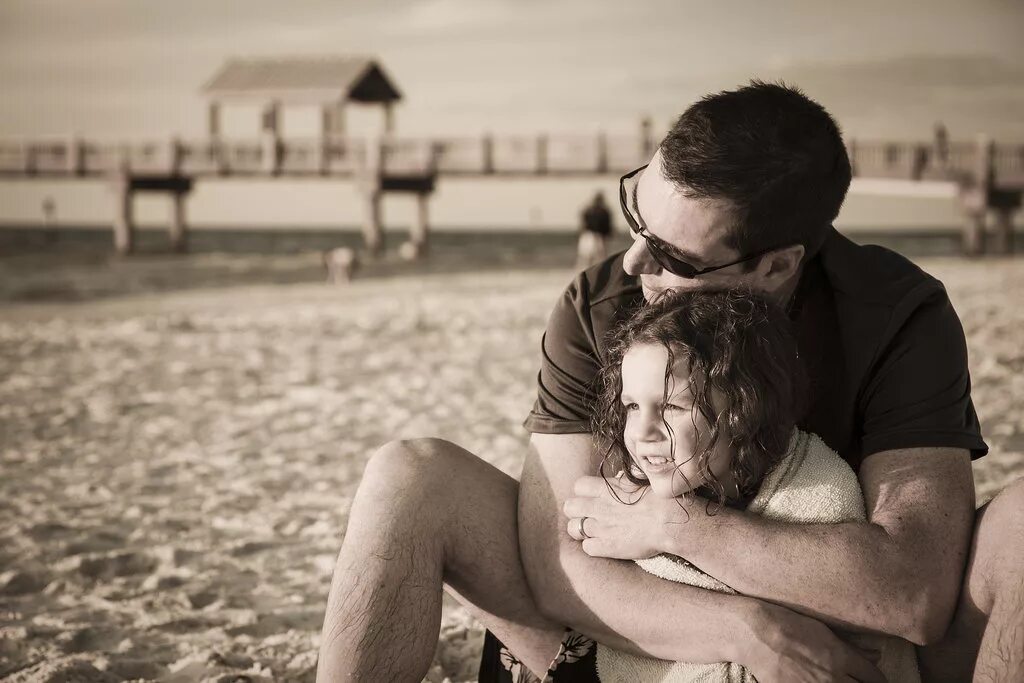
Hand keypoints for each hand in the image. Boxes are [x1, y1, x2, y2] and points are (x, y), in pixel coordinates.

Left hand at [563, 475, 675, 559]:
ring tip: (593, 531)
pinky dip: (593, 547)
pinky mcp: (607, 547)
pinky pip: (586, 548)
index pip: (578, 485)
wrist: (670, 521)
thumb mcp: (640, 481)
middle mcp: (598, 507)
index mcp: (606, 488)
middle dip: (576, 511)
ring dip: (581, 529)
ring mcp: (600, 528)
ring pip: (572, 528)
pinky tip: (604, 544)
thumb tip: (619, 477)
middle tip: (589, 515)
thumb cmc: (661, 498)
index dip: (584, 492)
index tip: (593, 497)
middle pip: (569, 507)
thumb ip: (624, 480)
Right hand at [742, 602, 885, 682]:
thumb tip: (876, 654)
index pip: (875, 678)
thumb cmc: (787, 624)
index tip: (872, 678)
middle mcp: (832, 677)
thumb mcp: (822, 629)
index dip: (877, 679)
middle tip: (859, 682)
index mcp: (841, 656)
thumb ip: (851, 645)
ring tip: (839, 681)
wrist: (755, 634)